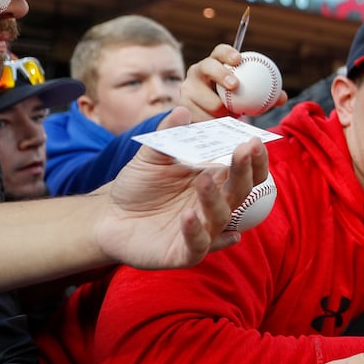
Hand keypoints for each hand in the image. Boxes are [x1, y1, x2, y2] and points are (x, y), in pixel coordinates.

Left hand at [97, 108, 268, 267]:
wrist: (109, 216)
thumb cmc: (139, 186)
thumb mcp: (151, 157)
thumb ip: (168, 135)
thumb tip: (181, 110)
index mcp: (215, 181)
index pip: (246, 172)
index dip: (254, 159)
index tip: (253, 140)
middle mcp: (214, 206)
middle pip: (240, 191)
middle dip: (244, 171)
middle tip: (244, 150)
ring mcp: (202, 230)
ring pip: (220, 217)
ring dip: (215, 199)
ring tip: (203, 180)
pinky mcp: (182, 253)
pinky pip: (196, 246)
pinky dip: (195, 232)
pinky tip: (188, 217)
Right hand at [181, 44, 287, 123]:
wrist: (208, 119)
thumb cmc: (232, 103)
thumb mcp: (247, 97)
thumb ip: (265, 95)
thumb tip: (282, 97)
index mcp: (214, 64)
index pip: (219, 52)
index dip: (227, 53)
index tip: (239, 60)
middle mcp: (197, 72)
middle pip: (207, 66)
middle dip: (221, 73)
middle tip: (235, 85)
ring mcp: (187, 89)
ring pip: (204, 97)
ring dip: (219, 107)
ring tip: (229, 114)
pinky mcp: (182, 106)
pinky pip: (197, 115)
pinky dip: (211, 120)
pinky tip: (219, 125)